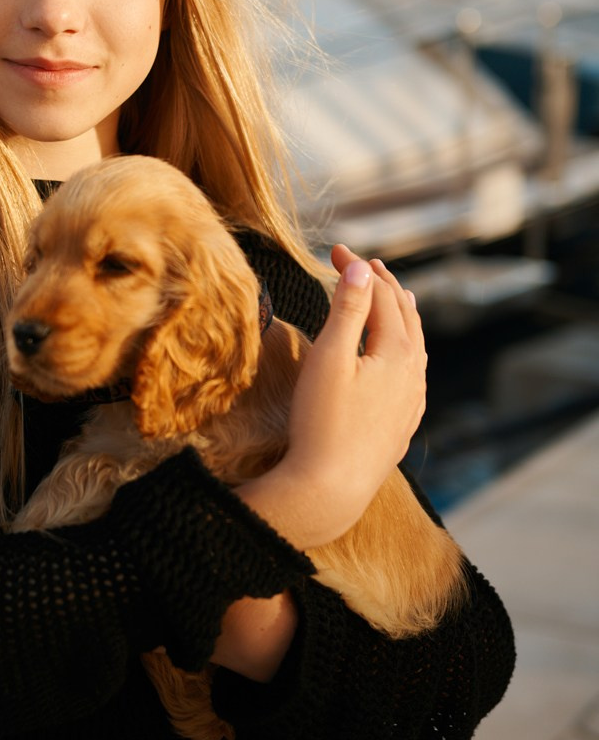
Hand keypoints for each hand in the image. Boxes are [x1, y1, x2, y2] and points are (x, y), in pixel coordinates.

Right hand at [235, 245, 426, 548]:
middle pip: (405, 315)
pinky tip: (402, 355)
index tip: (335, 250)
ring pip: (416, 344)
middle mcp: (414, 373)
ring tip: (394, 296)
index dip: (358, 268)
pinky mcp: (404, 423)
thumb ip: (348, 309)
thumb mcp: (330, 358)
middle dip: (383, 285)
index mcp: (398, 352)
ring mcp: (413, 400)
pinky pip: (415, 371)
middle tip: (363, 264)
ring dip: (401, 314)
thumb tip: (362, 268)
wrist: (330, 489)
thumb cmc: (323, 422)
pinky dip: (406, 347)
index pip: (381, 295)